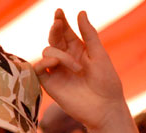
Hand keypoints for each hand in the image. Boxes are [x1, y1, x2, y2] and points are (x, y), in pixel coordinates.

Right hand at [34, 9, 126, 131]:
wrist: (104, 107)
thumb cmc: (106, 82)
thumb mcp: (99, 54)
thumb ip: (89, 34)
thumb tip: (81, 12)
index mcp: (79, 50)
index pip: (65, 31)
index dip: (61, 21)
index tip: (60, 12)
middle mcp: (65, 59)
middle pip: (53, 38)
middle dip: (55, 29)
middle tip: (58, 23)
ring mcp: (56, 71)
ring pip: (47, 51)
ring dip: (60, 54)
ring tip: (76, 67)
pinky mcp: (50, 84)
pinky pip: (39, 69)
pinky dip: (44, 62)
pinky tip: (55, 63)